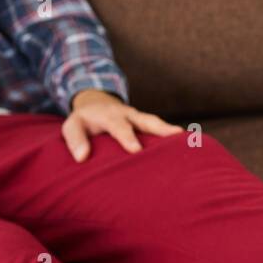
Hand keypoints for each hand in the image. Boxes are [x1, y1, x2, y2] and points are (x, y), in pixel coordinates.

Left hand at [62, 90, 181, 161]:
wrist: (96, 104)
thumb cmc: (84, 121)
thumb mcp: (72, 126)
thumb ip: (75, 140)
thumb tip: (82, 157)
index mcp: (110, 116)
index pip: (119, 126)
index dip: (127, 137)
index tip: (136, 150)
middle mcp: (129, 115)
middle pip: (147, 120)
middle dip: (161, 128)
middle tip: (177, 135)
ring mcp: (140, 119)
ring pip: (158, 123)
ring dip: (172, 131)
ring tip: (190, 140)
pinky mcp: (147, 125)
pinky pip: (161, 130)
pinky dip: (174, 137)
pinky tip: (190, 147)